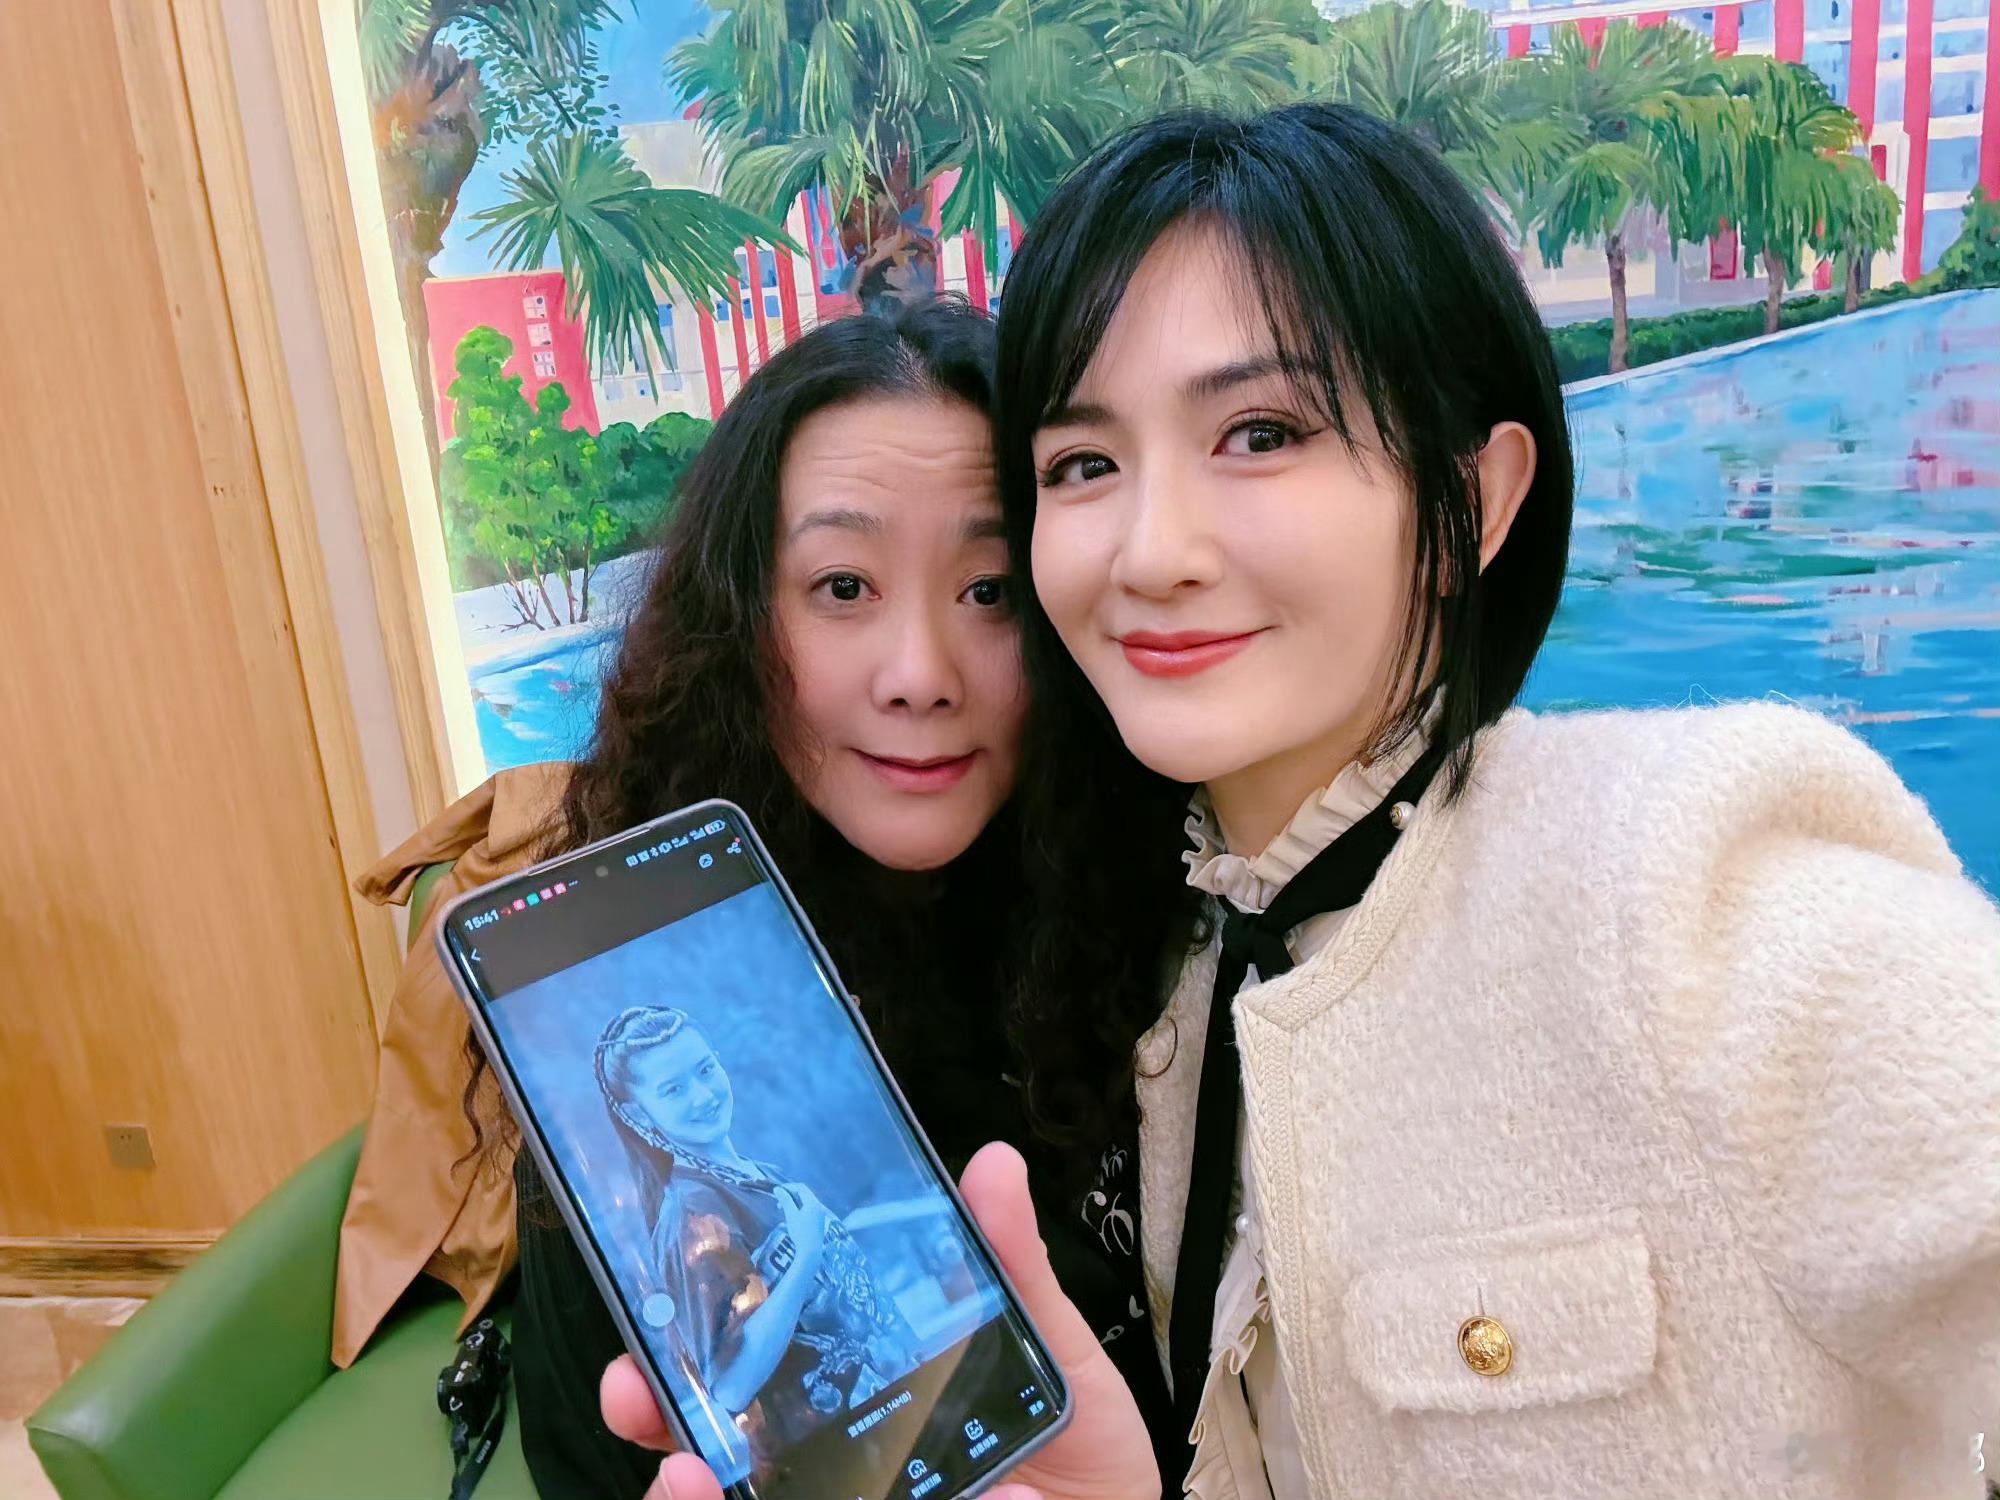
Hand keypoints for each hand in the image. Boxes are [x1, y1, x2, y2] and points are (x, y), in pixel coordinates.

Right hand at [603, 1142, 1159, 1499]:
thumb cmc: (1085, 1458)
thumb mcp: (1052, 1353)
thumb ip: (1012, 1269)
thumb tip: (993, 1165)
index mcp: (861, 1393)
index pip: (754, 1366)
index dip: (691, 1347)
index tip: (652, 1313)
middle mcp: (832, 1463)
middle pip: (717, 1443)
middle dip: (659, 1415)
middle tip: (635, 1392)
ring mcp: (841, 1498)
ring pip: (737, 1495)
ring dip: (696, 1490)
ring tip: (687, 1477)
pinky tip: (797, 1498)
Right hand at [776, 1182, 829, 1275]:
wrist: (810, 1251)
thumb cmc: (800, 1233)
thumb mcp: (791, 1215)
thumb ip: (785, 1201)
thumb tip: (778, 1189)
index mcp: (813, 1203)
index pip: (801, 1187)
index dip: (789, 1187)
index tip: (778, 1191)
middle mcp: (818, 1206)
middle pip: (804, 1194)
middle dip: (790, 1194)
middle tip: (779, 1201)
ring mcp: (820, 1214)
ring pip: (805, 1201)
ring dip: (794, 1202)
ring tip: (782, 1209)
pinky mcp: (818, 1221)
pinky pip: (808, 1209)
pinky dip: (799, 1208)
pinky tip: (791, 1216)